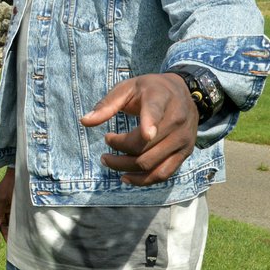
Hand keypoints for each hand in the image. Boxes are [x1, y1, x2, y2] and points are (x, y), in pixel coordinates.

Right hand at [0, 167, 14, 242]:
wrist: (17, 176)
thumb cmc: (8, 185)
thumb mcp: (2, 198)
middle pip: (0, 223)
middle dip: (4, 232)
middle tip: (9, 242)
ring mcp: (6, 207)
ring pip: (7, 221)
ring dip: (9, 229)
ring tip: (14, 239)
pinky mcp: (13, 206)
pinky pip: (13, 217)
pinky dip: (14, 223)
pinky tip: (19, 229)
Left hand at [79, 73, 198, 186]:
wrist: (184, 92)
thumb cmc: (150, 89)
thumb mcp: (127, 88)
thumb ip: (107, 104)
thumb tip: (84, 121)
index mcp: (160, 98)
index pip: (156, 111)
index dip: (151, 123)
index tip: (146, 134)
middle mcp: (176, 120)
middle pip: (144, 146)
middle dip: (118, 152)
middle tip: (104, 151)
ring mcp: (182, 139)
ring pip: (152, 163)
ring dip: (126, 168)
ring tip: (109, 161)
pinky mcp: (185, 153)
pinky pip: (164, 174)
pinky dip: (144, 180)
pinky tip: (126, 177)